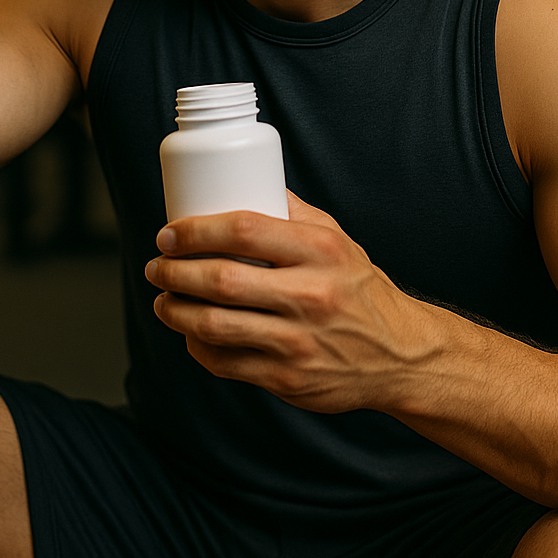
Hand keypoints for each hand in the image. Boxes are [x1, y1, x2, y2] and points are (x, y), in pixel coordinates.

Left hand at [144, 190, 431, 412]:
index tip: (169, 234)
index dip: (195, 231)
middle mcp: (311, 294)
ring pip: (216, 325)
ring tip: (163, 300)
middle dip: (175, 272)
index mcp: (321, 250)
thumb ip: (292, 212)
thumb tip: (243, 179)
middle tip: (157, 267)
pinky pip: (226, 363)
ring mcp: (299, 341)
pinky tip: (190, 334)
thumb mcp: (337, 239)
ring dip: (176, 312)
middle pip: (222, 279)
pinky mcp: (289, 379)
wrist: (399, 354)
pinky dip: (198, 348)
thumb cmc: (359, 289)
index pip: (243, 230)